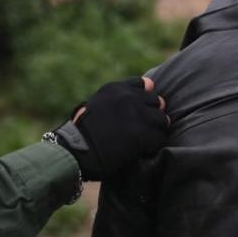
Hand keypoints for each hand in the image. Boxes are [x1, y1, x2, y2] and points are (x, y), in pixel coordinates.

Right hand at [53, 76, 169, 180]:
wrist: (75, 152)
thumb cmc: (82, 133)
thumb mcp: (96, 105)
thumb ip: (117, 100)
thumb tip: (144, 92)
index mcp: (116, 89)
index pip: (145, 84)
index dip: (145, 98)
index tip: (142, 109)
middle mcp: (128, 97)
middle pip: (156, 101)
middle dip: (153, 114)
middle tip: (146, 128)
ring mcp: (137, 114)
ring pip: (162, 119)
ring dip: (157, 130)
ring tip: (147, 141)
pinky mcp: (143, 133)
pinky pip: (160, 137)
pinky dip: (155, 145)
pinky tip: (145, 151)